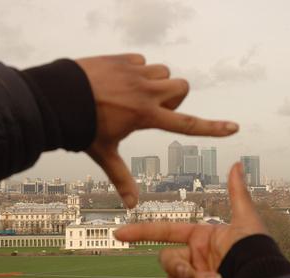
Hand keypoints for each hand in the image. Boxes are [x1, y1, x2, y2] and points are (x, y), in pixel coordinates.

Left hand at [76, 54, 238, 207]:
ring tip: (131, 94)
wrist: (55, 98)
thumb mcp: (104, 153)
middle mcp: (147, 92)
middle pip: (181, 87)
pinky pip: (143, 61)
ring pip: (163, 72)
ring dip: (155, 82)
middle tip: (149, 107)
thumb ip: (121, 178)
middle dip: (173, 96)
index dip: (213, 128)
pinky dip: (137, 71)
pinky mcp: (124, 59)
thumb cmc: (81, 128)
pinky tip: (117, 82)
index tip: (234, 127)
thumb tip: (132, 206)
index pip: (187, 124)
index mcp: (146, 116)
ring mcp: (136, 73)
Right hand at [114, 163, 267, 277]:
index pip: (165, 232)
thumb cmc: (257, 251)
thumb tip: (238, 163)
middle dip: (178, 267)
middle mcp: (195, 258)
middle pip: (166, 260)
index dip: (142, 232)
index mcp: (200, 238)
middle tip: (192, 271)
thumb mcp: (246, 221)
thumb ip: (237, 193)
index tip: (120, 234)